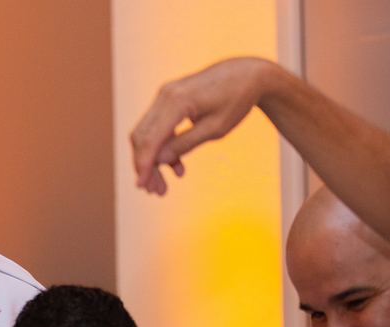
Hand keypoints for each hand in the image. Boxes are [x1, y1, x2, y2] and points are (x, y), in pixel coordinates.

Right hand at [130, 57, 278, 194]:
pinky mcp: (169, 99)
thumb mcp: (216, 128)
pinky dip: (162, 146)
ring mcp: (165, 95)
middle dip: (146, 166)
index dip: (143, 165)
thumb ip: (185, 144)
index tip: (142, 186)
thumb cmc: (236, 99)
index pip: (150, 138)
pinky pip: (157, 126)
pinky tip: (175, 164)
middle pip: (142, 137)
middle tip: (156, 191)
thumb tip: (159, 160)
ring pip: (147, 133)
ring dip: (153, 159)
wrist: (247, 73)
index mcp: (177, 101)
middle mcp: (165, 95)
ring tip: (164, 184)